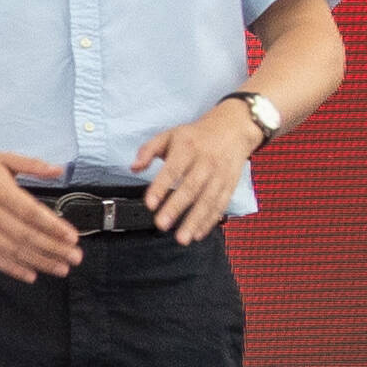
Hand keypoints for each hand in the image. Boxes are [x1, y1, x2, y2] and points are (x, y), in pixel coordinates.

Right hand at [0, 143, 85, 282]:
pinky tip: (30, 275)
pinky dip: (11, 268)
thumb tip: (59, 170)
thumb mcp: (4, 157)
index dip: (52, 226)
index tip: (72, 236)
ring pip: (11, 249)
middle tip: (75, 257)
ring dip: (38, 261)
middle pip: (24, 235)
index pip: (29, 212)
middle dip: (53, 248)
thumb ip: (32, 165)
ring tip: (61, 268)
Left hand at [131, 97, 266, 241]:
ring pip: (208, 200)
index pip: (172, 170)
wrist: (233, 129)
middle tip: (162, 224)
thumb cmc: (196, 135)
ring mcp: (220, 176)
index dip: (160, 187)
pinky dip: (210, 221)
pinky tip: (198, 234)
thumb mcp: (169, 135)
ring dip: (195, 221)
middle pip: (191, 188)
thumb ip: (148, 150)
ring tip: (182, 238)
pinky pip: (220, 205)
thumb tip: (134, 167)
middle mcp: (205, 163)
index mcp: (187, 148)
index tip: (149, 204)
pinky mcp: (229, 185)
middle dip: (176, 208)